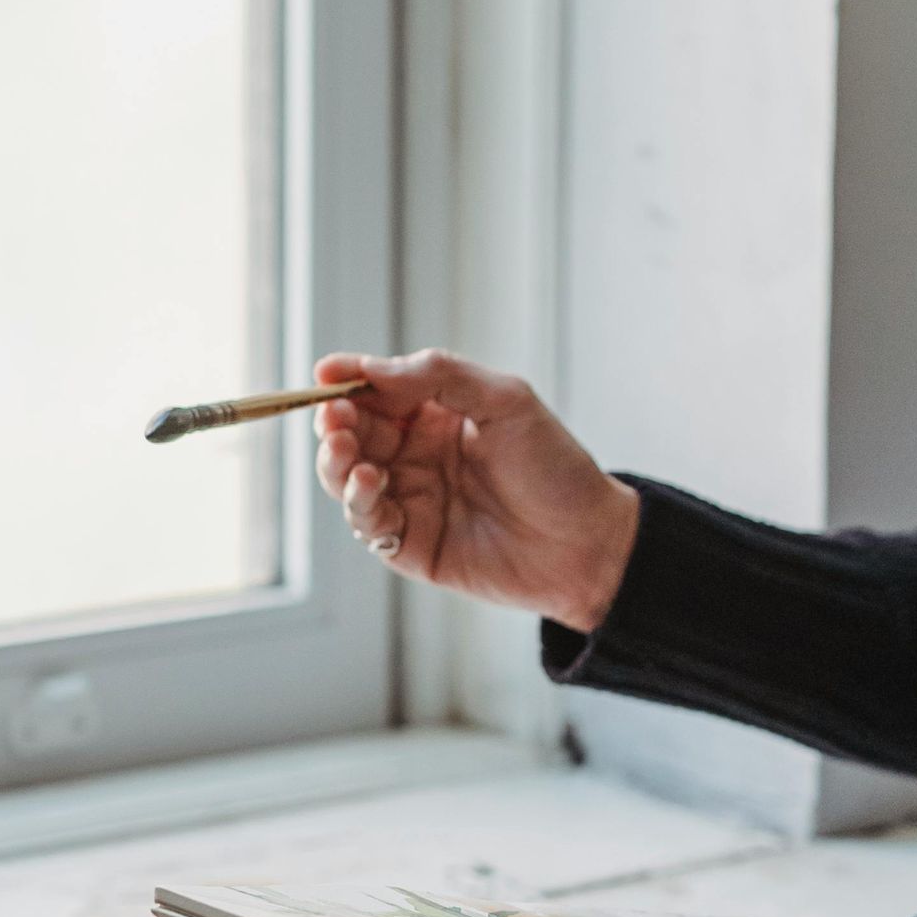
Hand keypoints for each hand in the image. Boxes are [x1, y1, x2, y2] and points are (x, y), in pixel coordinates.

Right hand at [311, 351, 640, 632]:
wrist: (589, 542)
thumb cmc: (556, 468)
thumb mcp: (505, 401)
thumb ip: (439, 377)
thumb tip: (369, 368)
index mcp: (437, 416)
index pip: (377, 392)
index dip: (349, 382)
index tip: (327, 374)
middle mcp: (418, 456)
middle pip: (354, 433)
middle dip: (336, 423)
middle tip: (334, 417)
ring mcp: (412, 501)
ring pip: (348, 478)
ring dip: (338, 462)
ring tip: (349, 450)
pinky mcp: (411, 547)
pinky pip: (368, 523)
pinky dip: (359, 502)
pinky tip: (372, 482)